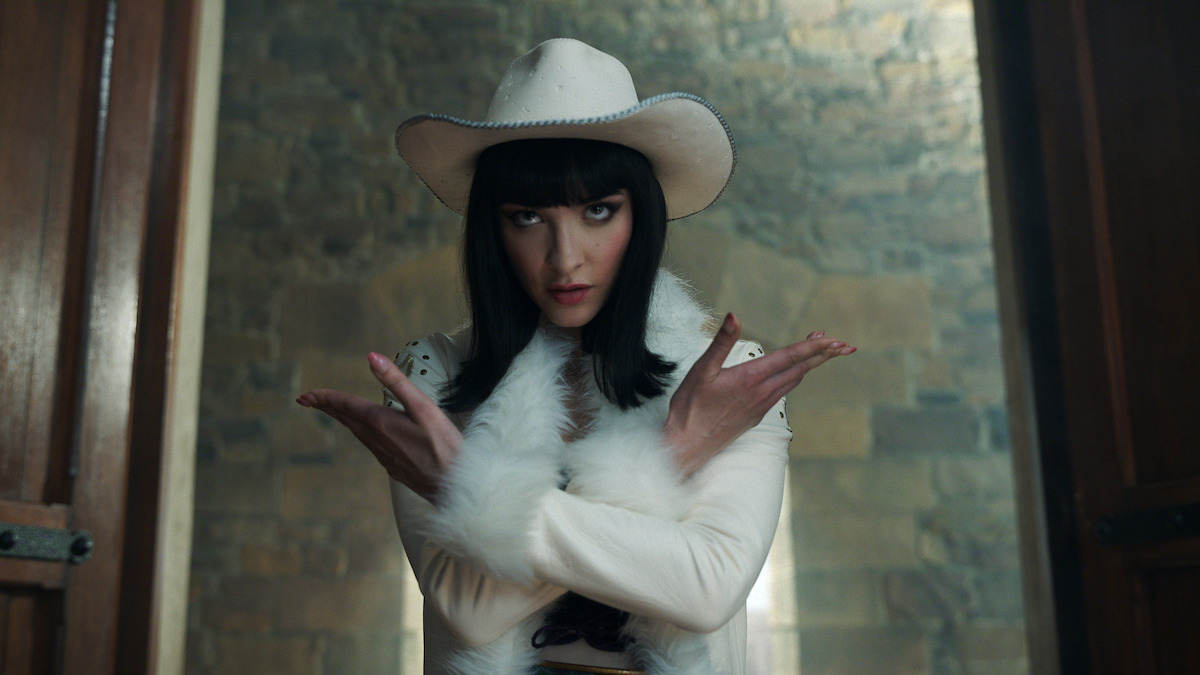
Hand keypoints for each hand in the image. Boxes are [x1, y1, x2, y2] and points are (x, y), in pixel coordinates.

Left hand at [296, 352, 461, 502]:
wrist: (454, 486)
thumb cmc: (444, 446)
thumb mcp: (423, 407)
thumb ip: (397, 382)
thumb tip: (371, 358)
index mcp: (380, 422)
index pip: (346, 405)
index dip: (325, 397)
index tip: (306, 394)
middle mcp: (376, 440)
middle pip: (345, 419)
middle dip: (326, 407)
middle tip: (307, 400)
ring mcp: (383, 455)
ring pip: (355, 432)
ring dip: (341, 419)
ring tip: (331, 410)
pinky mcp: (393, 466)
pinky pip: (368, 444)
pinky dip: (358, 432)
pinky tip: (363, 432)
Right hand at [663, 313, 854, 476]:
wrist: (687, 446)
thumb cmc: (690, 408)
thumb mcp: (702, 369)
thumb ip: (721, 341)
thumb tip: (734, 316)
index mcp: (751, 378)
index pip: (790, 357)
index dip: (814, 346)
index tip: (835, 339)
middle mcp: (762, 393)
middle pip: (800, 370)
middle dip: (823, 355)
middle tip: (844, 345)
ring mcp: (761, 406)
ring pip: (793, 382)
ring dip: (809, 365)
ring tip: (822, 352)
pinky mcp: (757, 416)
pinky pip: (782, 393)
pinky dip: (794, 378)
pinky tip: (792, 374)